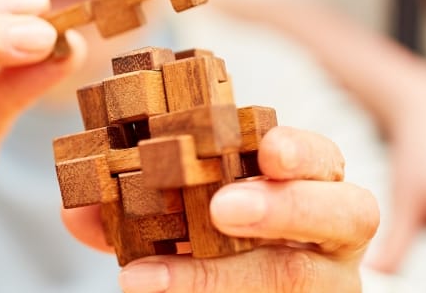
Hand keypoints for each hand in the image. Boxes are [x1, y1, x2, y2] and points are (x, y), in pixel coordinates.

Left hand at [63, 127, 379, 292]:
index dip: (300, 150)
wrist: (230, 292)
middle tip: (222, 207)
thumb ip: (133, 207)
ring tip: (151, 279)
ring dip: (224, 276)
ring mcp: (325, 281)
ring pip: (302, 278)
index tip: (267, 147)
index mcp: (306, 184)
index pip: (321, 158)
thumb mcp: (176, 216)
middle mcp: (332, 233)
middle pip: (348, 213)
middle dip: (284, 207)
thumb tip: (77, 211)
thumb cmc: (212, 243)